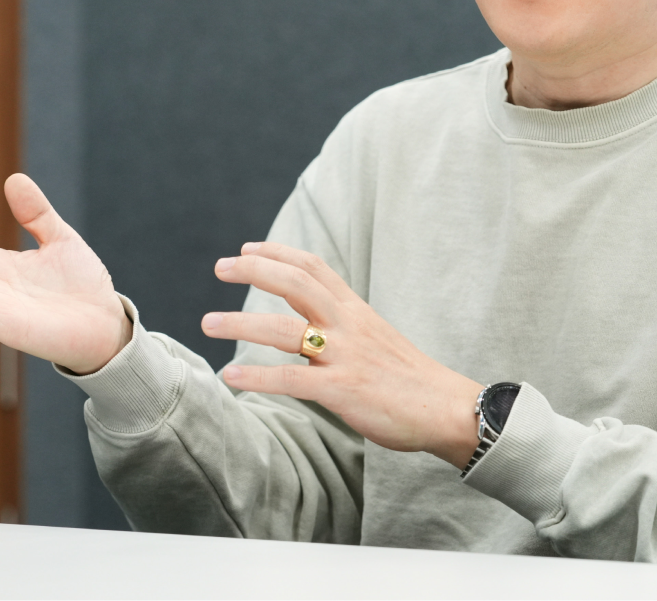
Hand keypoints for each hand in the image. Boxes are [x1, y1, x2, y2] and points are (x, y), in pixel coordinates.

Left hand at [202, 241, 483, 468]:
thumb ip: (345, 330)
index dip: (278, 252)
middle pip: (295, 282)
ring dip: (240, 323)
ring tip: (208, 323)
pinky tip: (230, 375)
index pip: (314, 267)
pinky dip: (257, 376)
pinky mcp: (343, 390)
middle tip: (220, 266)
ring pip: (283, 329)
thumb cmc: (411, 380)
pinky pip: (291, 380)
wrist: (448, 409)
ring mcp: (344, 356)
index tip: (247, 248)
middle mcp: (348, 325)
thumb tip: (310, 332)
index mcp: (356, 310)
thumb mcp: (378, 339)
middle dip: (254, 270)